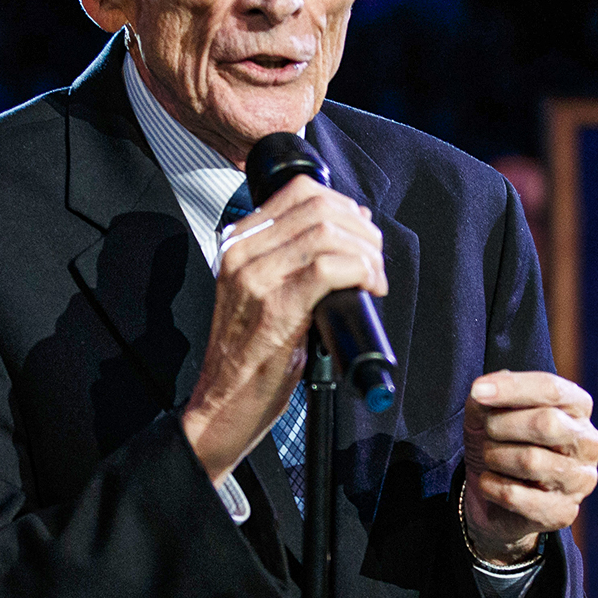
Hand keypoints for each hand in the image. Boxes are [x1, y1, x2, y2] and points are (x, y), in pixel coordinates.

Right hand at [182, 175, 386, 481]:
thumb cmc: (249, 356)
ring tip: (375, 277)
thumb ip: (294, 258)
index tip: (362, 229)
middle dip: (361, 228)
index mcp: (237, 244)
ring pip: (328, 233)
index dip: (343, 204)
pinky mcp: (276, 306)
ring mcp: (256, 278)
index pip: (299, 191)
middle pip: (319, 207)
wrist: (222, 405)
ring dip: (366, 251)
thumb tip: (349, 227)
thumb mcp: (262, 292)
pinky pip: (330, 267)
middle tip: (375, 256)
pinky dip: (361, 271)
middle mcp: (242, 254)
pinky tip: (370, 288)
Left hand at [462, 370, 597, 564]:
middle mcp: (588, 442)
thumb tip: (484, 390)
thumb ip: (486, 397)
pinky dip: (492, 487)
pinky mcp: (564, 512)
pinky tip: (489, 483)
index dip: (513, 388)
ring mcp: (581, 480)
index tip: (478, 391)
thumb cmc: (499, 443)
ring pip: (531, 460)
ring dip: (496, 457)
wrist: (493, 498)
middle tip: (486, 433)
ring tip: (490, 459)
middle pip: (546, 423)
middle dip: (502, 425)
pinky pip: (518, 495)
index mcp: (577, 407)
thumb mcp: (486, 413)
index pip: (551, 389)